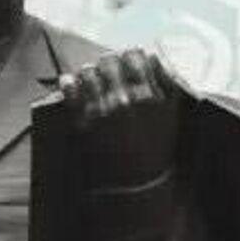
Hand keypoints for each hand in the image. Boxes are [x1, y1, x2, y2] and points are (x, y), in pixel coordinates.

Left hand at [56, 48, 183, 190]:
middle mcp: (125, 98)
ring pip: (88, 71)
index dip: (129, 57)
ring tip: (90, 81)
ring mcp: (102, 109)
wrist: (134, 186)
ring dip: (89, 74)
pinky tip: (70, 83)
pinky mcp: (82, 121)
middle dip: (107, 66)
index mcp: (150, 94)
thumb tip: (154, 56)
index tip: (126, 64)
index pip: (135, 55)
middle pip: (109, 60)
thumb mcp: (170, 114)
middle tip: (107, 74)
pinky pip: (70, 88)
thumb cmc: (154, 151)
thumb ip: (166, 82)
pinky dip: (69, 83)